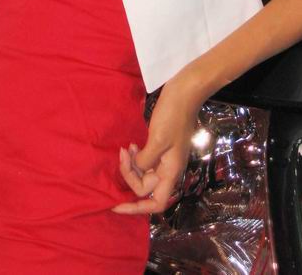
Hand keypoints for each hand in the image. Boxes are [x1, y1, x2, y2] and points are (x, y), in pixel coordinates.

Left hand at [112, 75, 202, 214]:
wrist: (184, 93)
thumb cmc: (173, 116)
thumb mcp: (157, 140)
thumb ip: (145, 160)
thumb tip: (137, 169)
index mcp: (171, 172)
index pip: (156, 203)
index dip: (136, 208)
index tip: (116, 205)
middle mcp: (168, 169)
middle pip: (145, 187)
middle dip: (129, 175)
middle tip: (122, 154)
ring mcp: (165, 158)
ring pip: (143, 173)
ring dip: (130, 165)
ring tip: (125, 149)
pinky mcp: (160, 146)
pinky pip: (144, 160)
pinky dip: (134, 156)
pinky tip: (131, 145)